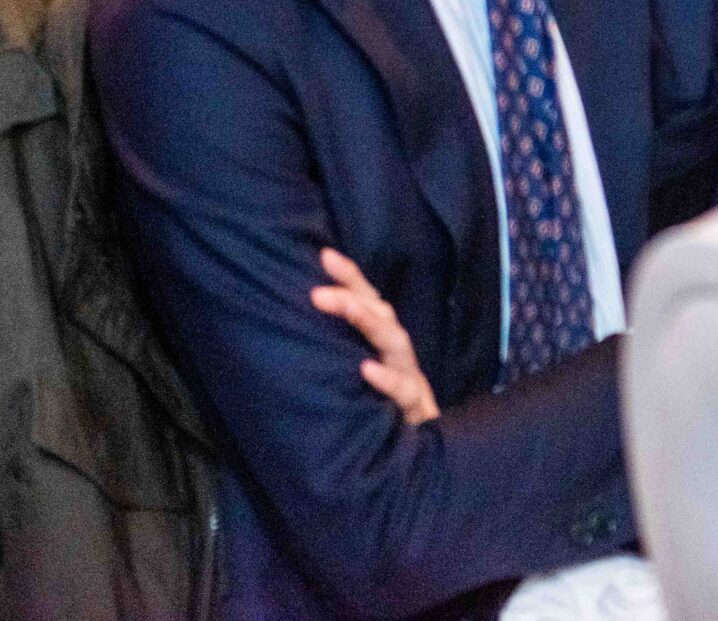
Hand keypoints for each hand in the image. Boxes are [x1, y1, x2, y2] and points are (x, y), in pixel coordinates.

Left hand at [311, 247, 438, 424]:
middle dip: (353, 296)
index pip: (370, 303)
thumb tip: (298, 327)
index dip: (351, 278)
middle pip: (382, 316)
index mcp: (385, 347)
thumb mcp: (359, 382)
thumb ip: (342, 355)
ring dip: (370, 322)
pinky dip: (388, 380)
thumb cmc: (381, 417)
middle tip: (317, 290)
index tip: (325, 255)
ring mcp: (410, 381)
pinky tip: (366, 370)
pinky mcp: (416, 411)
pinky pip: (405, 392)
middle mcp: (399, 357)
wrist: (418, 462)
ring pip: (396, 344)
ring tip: (344, 306)